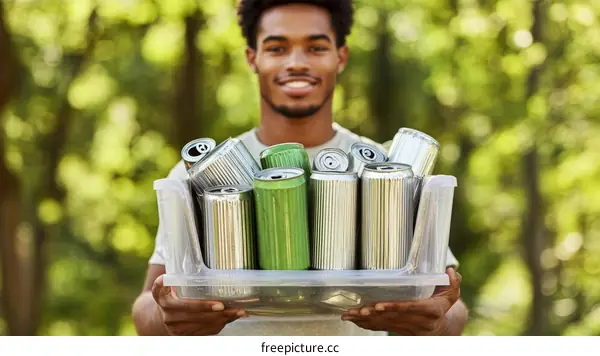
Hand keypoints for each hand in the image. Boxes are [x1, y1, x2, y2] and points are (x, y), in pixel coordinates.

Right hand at [152, 275, 247, 335]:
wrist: (155, 316)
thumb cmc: (167, 293)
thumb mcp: (163, 283)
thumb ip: (170, 276)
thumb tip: (185, 259)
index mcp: (164, 301)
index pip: (187, 305)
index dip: (204, 306)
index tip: (220, 304)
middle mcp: (170, 317)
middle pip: (200, 317)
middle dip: (221, 314)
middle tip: (238, 309)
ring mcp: (178, 329)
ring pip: (205, 326)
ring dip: (224, 320)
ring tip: (240, 312)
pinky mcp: (186, 336)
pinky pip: (206, 332)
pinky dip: (219, 325)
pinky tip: (231, 318)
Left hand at [341, 267, 461, 335]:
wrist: (442, 329)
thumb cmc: (443, 307)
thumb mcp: (451, 295)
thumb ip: (452, 283)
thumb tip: (450, 270)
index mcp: (429, 311)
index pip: (409, 308)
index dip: (393, 307)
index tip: (379, 305)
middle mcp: (416, 321)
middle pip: (391, 318)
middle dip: (372, 314)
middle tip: (357, 310)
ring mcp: (405, 327)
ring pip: (382, 324)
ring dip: (364, 320)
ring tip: (348, 315)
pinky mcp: (397, 330)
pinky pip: (379, 328)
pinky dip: (364, 324)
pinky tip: (352, 319)